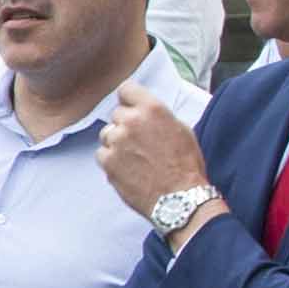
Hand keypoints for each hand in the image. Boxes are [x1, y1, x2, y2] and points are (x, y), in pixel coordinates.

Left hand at [99, 82, 209, 216]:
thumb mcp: (181, 130)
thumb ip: (158, 116)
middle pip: (116, 114)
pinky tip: (129, 169)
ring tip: (137, 158)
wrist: (179, 198)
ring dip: (117, 143)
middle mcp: (131, 121)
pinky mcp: (107, 161)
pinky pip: (102, 154)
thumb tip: (144, 111)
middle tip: (140, 142)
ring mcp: (116, 141)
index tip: (131, 107)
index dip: (129, 100)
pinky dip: (112, 160)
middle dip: (126, 125)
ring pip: (107, 134)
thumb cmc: (186, 165)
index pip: (126, 89)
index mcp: (152, 109)